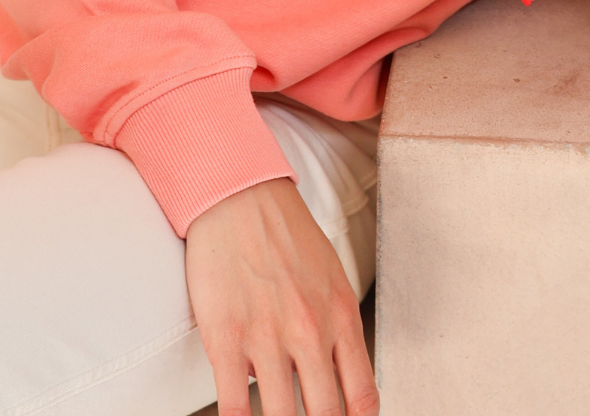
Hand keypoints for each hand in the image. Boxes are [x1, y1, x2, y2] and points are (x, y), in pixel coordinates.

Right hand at [184, 176, 377, 415]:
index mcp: (341, 315)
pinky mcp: (226, 338)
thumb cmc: (285, 233)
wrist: (241, 195)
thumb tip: (321, 376)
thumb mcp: (329, 276)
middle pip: (325, 415)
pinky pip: (235, 406)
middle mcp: (310, 331)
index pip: (362, 397)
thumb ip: (333, 327)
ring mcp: (268, 337)